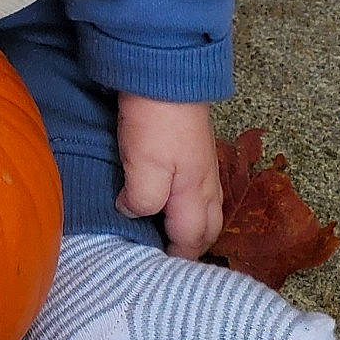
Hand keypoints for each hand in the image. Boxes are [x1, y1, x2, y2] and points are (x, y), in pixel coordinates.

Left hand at [114, 95, 222, 260]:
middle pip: (207, 227)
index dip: (176, 258)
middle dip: (192, 246)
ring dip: (191, 224)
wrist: (167, 71)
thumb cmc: (155, 123)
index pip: (192, 240)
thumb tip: (132, 212)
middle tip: (166, 256)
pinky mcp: (194, 147)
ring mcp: (203, 163)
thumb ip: (142, 200)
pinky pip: (198, 188)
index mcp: (196, 194)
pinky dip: (188, 202)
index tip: (158, 269)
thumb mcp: (144, 168)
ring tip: (166, 232)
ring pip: (205, 208)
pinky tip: (168, 198)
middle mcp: (206, 182)